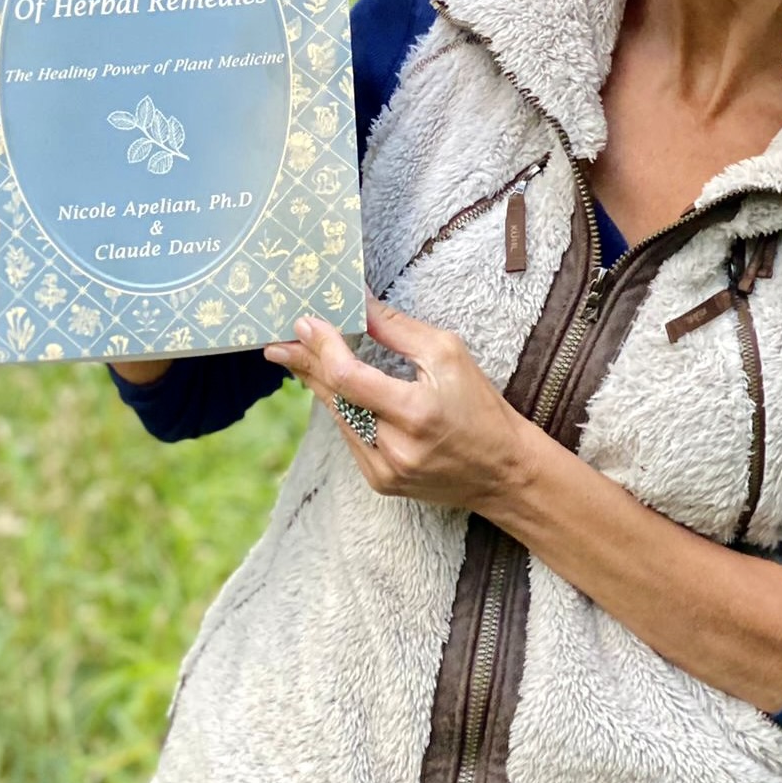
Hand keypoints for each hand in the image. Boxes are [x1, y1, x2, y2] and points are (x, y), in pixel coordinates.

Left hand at [265, 295, 538, 512]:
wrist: (502, 471)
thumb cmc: (480, 406)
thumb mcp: (448, 355)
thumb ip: (397, 329)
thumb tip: (359, 300)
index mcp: (415, 412)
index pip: (349, 378)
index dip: (322, 349)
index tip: (305, 322)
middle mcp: (395, 447)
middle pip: (333, 398)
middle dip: (305, 365)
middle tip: (278, 343)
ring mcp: (384, 470)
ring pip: (337, 418)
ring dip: (318, 386)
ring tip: (297, 358)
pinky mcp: (380, 482)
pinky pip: (350, 437)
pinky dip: (341, 410)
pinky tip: (332, 389)